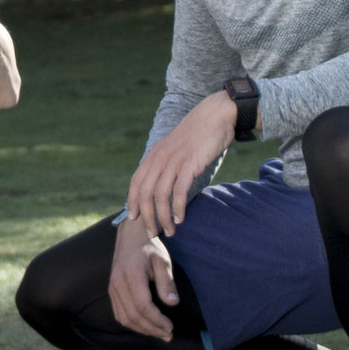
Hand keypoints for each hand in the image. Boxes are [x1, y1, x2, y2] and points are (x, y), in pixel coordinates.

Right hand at [108, 217, 178, 340]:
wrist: (130, 235)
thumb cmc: (149, 247)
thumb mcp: (162, 260)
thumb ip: (166, 282)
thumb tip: (173, 303)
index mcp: (131, 274)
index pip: (143, 306)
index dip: (157, 320)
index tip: (170, 327)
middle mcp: (118, 283)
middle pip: (133, 315)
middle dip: (152, 329)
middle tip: (168, 335)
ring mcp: (112, 287)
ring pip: (125, 318)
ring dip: (142, 330)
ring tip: (159, 333)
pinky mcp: (112, 290)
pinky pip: (119, 313)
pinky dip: (132, 324)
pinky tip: (146, 326)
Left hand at [126, 90, 237, 238]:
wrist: (216, 116)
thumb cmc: (199, 135)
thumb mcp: (176, 148)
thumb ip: (167, 163)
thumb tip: (164, 183)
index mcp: (154, 155)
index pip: (136, 182)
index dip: (132, 202)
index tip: (135, 218)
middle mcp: (160, 158)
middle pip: (145, 194)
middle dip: (146, 217)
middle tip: (152, 233)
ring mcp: (174, 161)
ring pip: (160, 196)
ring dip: (163, 217)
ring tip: (169, 231)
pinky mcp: (190, 164)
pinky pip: (179, 191)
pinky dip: (178, 207)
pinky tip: (181, 218)